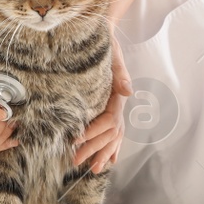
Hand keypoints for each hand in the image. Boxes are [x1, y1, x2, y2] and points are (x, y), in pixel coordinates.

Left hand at [74, 28, 132, 172]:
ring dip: (103, 153)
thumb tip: (128, 91)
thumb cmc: (108, 44)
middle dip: (93, 149)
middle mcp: (119, 105)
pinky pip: (115, 133)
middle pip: (109, 134)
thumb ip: (120, 73)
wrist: (107, 35)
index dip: (92, 133)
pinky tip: (109, 160)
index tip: (76, 141)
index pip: (107, 122)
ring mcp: (117, 109)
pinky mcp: (111, 108)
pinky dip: (113, 147)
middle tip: (75, 161)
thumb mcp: (114, 55)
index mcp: (117, 96)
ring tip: (92, 169)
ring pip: (113, 137)